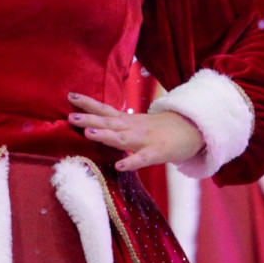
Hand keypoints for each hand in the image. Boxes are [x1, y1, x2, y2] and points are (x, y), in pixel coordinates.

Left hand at [66, 93, 203, 171]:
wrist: (193, 129)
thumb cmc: (162, 129)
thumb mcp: (138, 123)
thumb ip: (120, 125)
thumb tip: (97, 125)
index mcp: (128, 121)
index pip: (105, 110)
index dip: (88, 104)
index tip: (70, 95)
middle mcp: (133, 128)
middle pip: (109, 122)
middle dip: (89, 119)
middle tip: (70, 116)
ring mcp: (145, 140)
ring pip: (122, 138)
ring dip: (105, 136)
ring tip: (88, 134)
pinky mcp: (157, 153)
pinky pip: (142, 159)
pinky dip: (131, 162)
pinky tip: (120, 167)